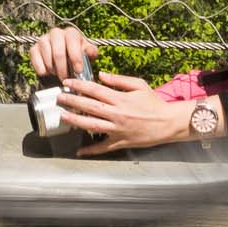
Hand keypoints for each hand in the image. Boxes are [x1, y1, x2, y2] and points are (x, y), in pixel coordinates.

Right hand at [27, 26, 98, 83]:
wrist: (64, 61)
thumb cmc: (78, 56)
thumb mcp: (88, 55)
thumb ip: (91, 52)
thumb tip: (90, 52)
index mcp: (71, 33)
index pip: (72, 41)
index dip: (76, 57)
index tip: (79, 71)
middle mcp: (56, 33)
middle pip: (58, 52)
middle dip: (63, 69)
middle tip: (66, 78)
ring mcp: (43, 40)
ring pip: (47, 58)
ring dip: (54, 70)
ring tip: (59, 75)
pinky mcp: (33, 49)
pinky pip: (37, 62)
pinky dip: (44, 71)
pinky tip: (50, 72)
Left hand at [55, 74, 195, 156]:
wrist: (168, 123)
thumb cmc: (153, 103)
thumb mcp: (139, 85)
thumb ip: (119, 80)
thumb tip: (101, 75)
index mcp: (120, 98)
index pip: (94, 89)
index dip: (78, 85)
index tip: (67, 82)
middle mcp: (117, 114)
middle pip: (89, 106)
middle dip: (71, 101)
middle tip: (58, 97)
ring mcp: (118, 129)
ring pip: (92, 125)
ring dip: (76, 121)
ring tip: (63, 117)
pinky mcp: (121, 142)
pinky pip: (103, 147)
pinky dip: (90, 150)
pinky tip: (79, 151)